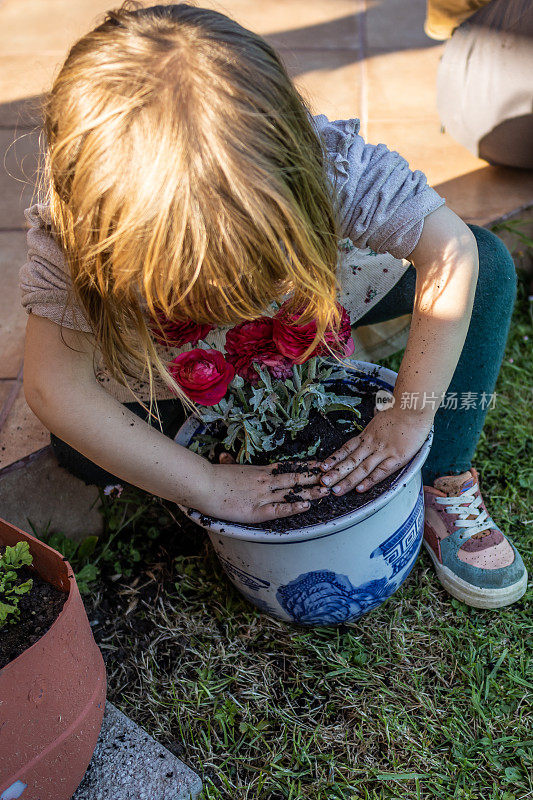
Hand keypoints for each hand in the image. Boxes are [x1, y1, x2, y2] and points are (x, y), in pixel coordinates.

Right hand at [197, 455, 329, 523]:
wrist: (202, 484)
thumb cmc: (210, 477)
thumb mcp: (223, 467)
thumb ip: (228, 463)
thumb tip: (223, 457)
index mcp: (259, 472)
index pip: (287, 468)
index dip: (305, 467)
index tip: (319, 465)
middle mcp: (265, 481)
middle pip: (295, 478)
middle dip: (315, 478)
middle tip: (332, 475)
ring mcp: (262, 495)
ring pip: (292, 491)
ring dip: (311, 491)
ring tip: (327, 490)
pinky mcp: (256, 510)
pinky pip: (279, 509)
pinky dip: (293, 507)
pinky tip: (306, 506)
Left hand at [318, 408, 432, 495]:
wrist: (413, 407)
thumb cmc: (401, 411)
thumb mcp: (380, 419)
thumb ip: (373, 430)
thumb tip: (367, 431)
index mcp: (367, 435)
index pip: (346, 449)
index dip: (333, 459)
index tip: (322, 468)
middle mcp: (371, 444)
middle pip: (350, 461)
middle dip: (335, 473)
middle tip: (323, 483)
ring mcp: (383, 451)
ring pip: (362, 468)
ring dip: (347, 480)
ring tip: (335, 489)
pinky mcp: (397, 457)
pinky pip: (381, 471)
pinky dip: (370, 481)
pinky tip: (360, 489)